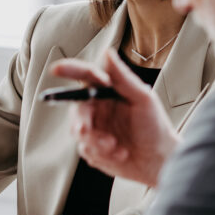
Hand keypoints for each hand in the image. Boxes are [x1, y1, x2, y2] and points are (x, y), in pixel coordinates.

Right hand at [51, 48, 178, 186]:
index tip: (56, 70)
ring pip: (78, 132)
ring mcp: (95, 128)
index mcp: (109, 91)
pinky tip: (120, 154)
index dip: (70, 70)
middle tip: (85, 130)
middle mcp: (99, 107)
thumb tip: (108, 53)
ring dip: (97, 142)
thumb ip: (123, 78)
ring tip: (118, 147)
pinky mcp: (94, 148)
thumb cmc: (155, 127)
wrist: (159, 161)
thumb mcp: (143, 99)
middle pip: (77, 108)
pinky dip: (102, 154)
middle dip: (80, 121)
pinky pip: (86, 150)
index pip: (86, 76)